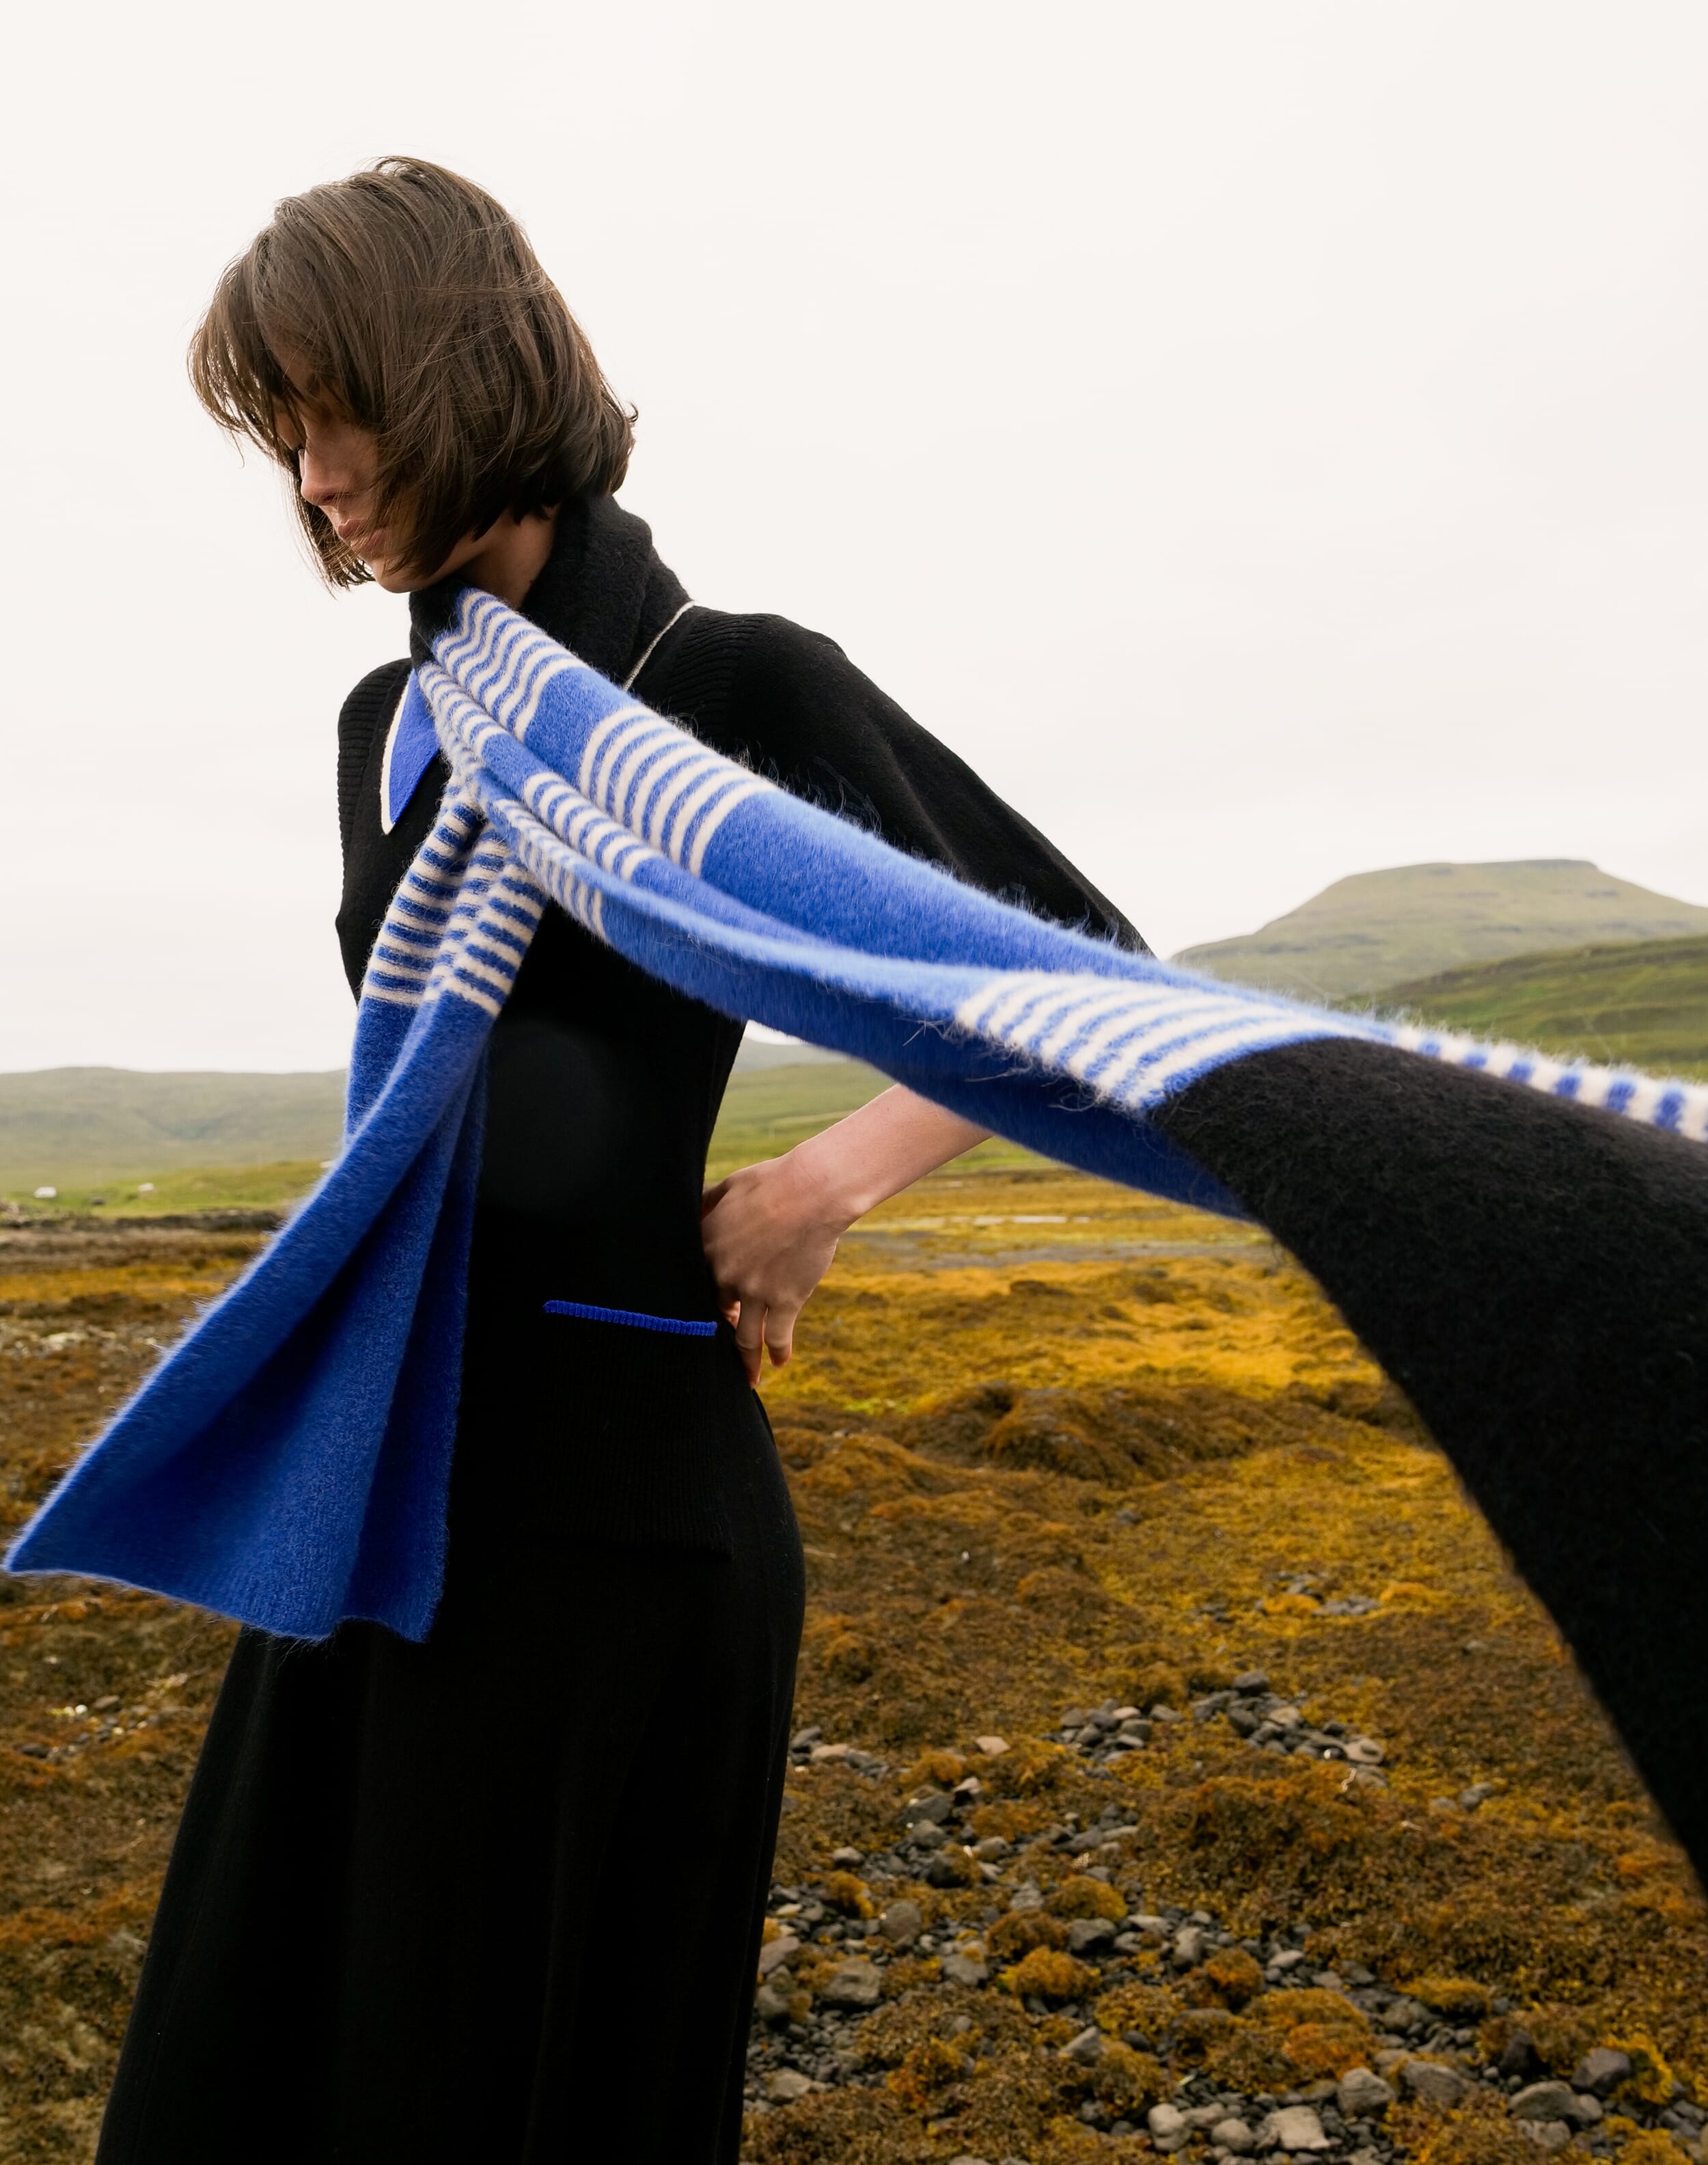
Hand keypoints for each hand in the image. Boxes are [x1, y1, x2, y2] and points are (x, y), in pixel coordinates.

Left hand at [700, 1152, 849, 1384]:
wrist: (813, 1191)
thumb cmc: (774, 1181)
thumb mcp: (732, 1185)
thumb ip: (709, 1202)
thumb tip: (697, 1208)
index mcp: (707, 1245)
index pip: (694, 1282)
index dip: (701, 1295)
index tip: (709, 1305)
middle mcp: (724, 1274)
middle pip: (716, 1310)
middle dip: (722, 1326)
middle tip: (727, 1339)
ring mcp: (754, 1291)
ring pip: (744, 1336)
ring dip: (745, 1360)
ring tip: (747, 1376)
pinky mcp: (784, 1300)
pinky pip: (777, 1336)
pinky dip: (777, 1353)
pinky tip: (778, 1363)